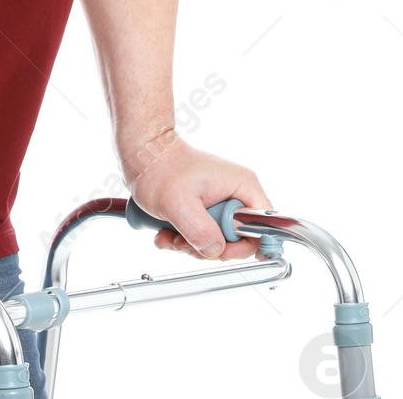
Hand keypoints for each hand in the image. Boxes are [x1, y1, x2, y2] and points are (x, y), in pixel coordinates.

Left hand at [123, 129, 270, 260]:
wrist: (139, 152)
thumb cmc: (157, 167)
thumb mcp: (179, 203)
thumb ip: (201, 231)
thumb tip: (215, 251)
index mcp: (242, 186)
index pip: (263, 227)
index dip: (243, 245)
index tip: (217, 249)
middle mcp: (235, 194)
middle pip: (236, 239)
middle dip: (207, 247)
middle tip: (183, 240)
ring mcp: (219, 201)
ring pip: (216, 239)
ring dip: (190, 244)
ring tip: (168, 234)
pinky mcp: (204, 207)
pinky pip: (201, 233)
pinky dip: (182, 238)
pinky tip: (164, 233)